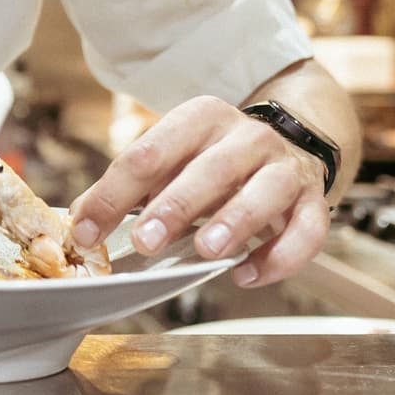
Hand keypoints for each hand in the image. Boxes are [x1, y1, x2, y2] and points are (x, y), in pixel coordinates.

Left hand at [67, 95, 332, 288]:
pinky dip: (281, 255)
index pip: (150, 152)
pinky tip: (247, 276)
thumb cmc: (213, 163)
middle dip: (176, 205)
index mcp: (200, 119)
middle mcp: (247, 137)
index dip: (114, 193)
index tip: (86, 230)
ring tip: (207, 250)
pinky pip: (308, 229)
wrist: (288, 146)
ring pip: (267, 190)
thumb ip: (129, 188)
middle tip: (146, 241)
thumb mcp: (170, 161)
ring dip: (237, 220)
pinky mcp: (314, 201)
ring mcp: (285, 167)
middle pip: (211, 168)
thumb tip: (79, 221)